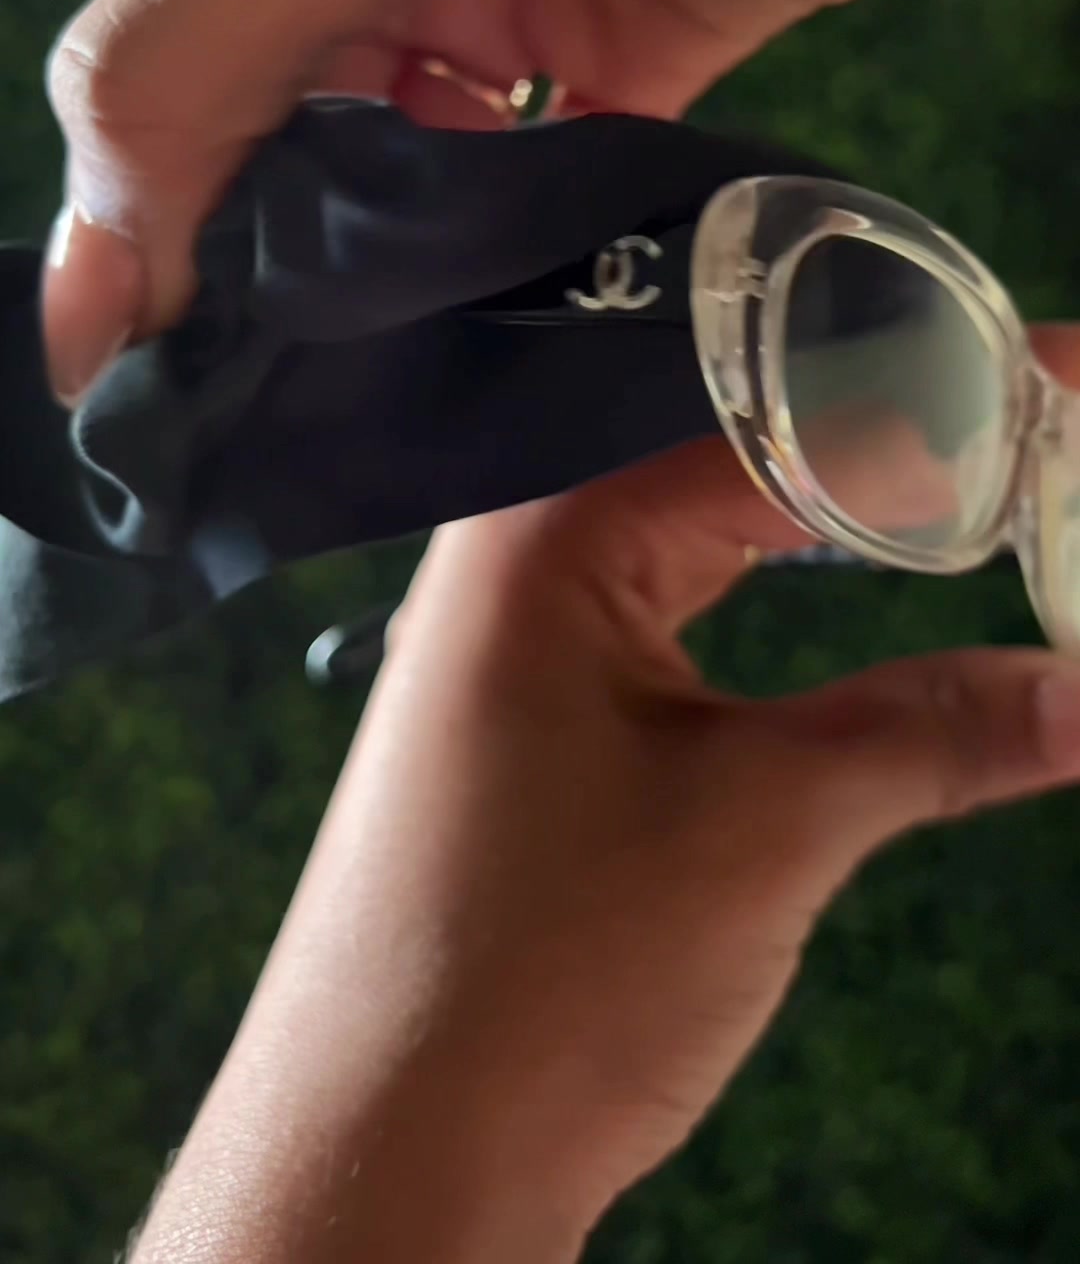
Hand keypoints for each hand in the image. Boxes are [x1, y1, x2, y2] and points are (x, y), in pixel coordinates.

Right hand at [45, 0, 1079, 400]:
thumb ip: (185, 72)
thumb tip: (80, 306)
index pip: (186, 56)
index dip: (179, 206)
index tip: (191, 363)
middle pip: (309, 118)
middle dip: (305, 245)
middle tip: (297, 404)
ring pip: (442, 156)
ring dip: (425, 257)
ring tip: (397, 391)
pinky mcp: (662, 25)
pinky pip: (572, 161)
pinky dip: (548, 234)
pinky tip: (522, 325)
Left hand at [129, 434, 1079, 1263]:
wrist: (386, 1154)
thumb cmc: (548, 973)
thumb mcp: (763, 830)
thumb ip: (932, 733)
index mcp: (549, 527)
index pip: (774, 420)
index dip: (935, 397)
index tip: (1058, 376)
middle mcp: (520, 543)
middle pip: (737, 445)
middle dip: (897, 432)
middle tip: (1042, 418)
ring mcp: (520, 623)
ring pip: (710, 515)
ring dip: (844, 504)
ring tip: (981, 479)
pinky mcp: (538, 700)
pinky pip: (680, 588)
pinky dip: (781, 572)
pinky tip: (855, 557)